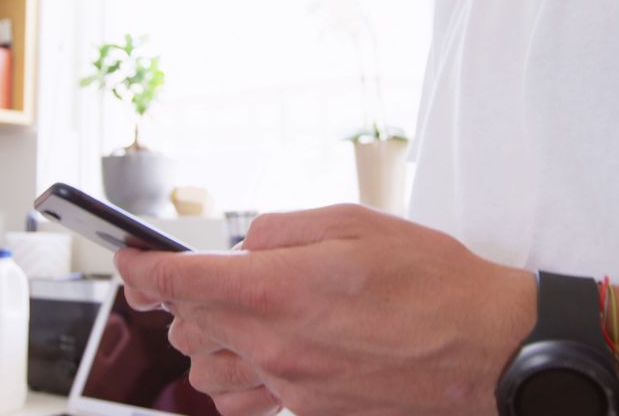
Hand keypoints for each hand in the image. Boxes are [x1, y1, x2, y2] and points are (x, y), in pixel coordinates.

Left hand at [116, 204, 536, 415]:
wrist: (490, 350)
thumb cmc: (434, 282)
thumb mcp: (357, 222)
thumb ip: (282, 229)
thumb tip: (242, 244)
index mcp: (279, 289)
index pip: (179, 281)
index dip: (141, 267)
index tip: (127, 258)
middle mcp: (275, 344)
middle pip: (186, 325)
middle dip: (185, 295)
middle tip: (215, 273)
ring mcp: (291, 385)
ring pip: (205, 370)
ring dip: (208, 337)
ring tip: (242, 312)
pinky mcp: (310, 410)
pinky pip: (242, 401)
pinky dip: (235, 378)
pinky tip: (260, 355)